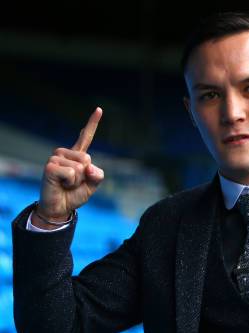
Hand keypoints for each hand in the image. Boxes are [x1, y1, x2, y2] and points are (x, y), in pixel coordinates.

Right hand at [34, 108, 104, 227]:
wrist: (60, 208)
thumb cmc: (75, 195)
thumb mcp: (92, 185)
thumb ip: (97, 175)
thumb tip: (88, 167)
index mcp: (77, 155)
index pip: (85, 137)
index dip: (92, 123)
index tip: (99, 109)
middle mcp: (65, 153)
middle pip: (87, 159)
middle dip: (85, 175)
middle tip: (73, 182)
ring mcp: (55, 159)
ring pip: (80, 167)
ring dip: (77, 180)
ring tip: (67, 184)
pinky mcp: (50, 167)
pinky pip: (72, 173)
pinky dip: (70, 182)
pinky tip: (61, 184)